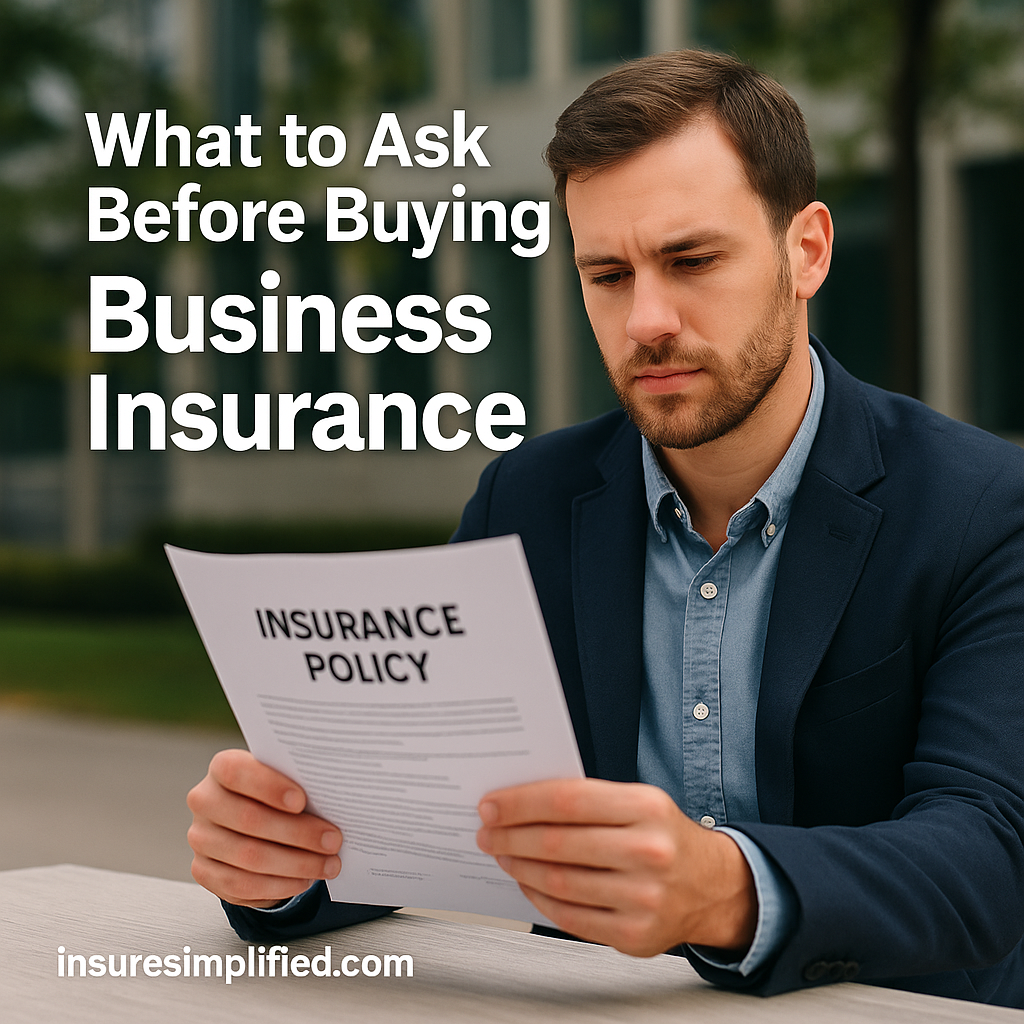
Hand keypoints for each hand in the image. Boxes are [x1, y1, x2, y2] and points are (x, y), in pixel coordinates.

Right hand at [186, 749, 341, 907]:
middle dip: (297, 833)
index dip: (268, 787)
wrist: (251, 821)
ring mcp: (201, 838)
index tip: (302, 800)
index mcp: (222, 768)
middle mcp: (205, 801)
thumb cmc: (276, 793)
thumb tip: (333, 797)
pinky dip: (279, 885)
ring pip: (248, 857)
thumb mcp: (285, 780)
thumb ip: (299, 782)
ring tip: (327, 864)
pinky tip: (304, 880)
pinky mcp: (204, 871)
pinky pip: (241, 885)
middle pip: (248, 819)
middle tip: (333, 840)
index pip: (236, 772)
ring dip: (295, 864)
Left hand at [476, 778, 755, 956]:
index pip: (567, 801)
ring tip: (503, 855)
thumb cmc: (664, 837)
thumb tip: (519, 803)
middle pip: (558, 844)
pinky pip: (570, 917)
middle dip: (510, 837)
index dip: (520, 803)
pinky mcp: (635, 936)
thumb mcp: (638, 801)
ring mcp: (643, 898)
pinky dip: (539, 898)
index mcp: (647, 808)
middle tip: (487, 832)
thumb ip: (586, 800)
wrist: (711, 885)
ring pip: (559, 882)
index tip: (491, 805)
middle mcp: (649, 852)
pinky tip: (527, 883)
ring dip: (519, 868)